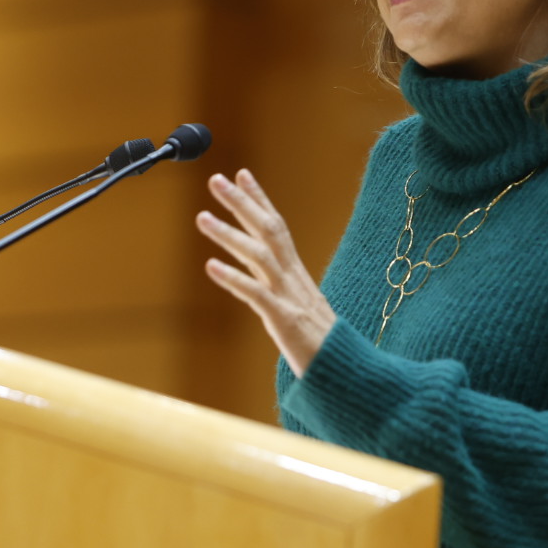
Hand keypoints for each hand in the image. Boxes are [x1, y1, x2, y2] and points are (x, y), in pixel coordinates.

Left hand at [195, 169, 336, 377]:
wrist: (345, 374)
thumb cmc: (320, 346)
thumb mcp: (297, 309)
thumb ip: (276, 290)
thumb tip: (254, 278)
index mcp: (296, 274)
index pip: (277, 227)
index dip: (259, 199)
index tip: (241, 173)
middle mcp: (293, 278)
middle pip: (268, 230)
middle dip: (242, 202)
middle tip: (216, 179)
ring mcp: (290, 297)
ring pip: (259, 255)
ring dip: (229, 233)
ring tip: (202, 217)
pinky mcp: (285, 320)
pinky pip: (256, 294)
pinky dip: (233, 278)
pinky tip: (210, 266)